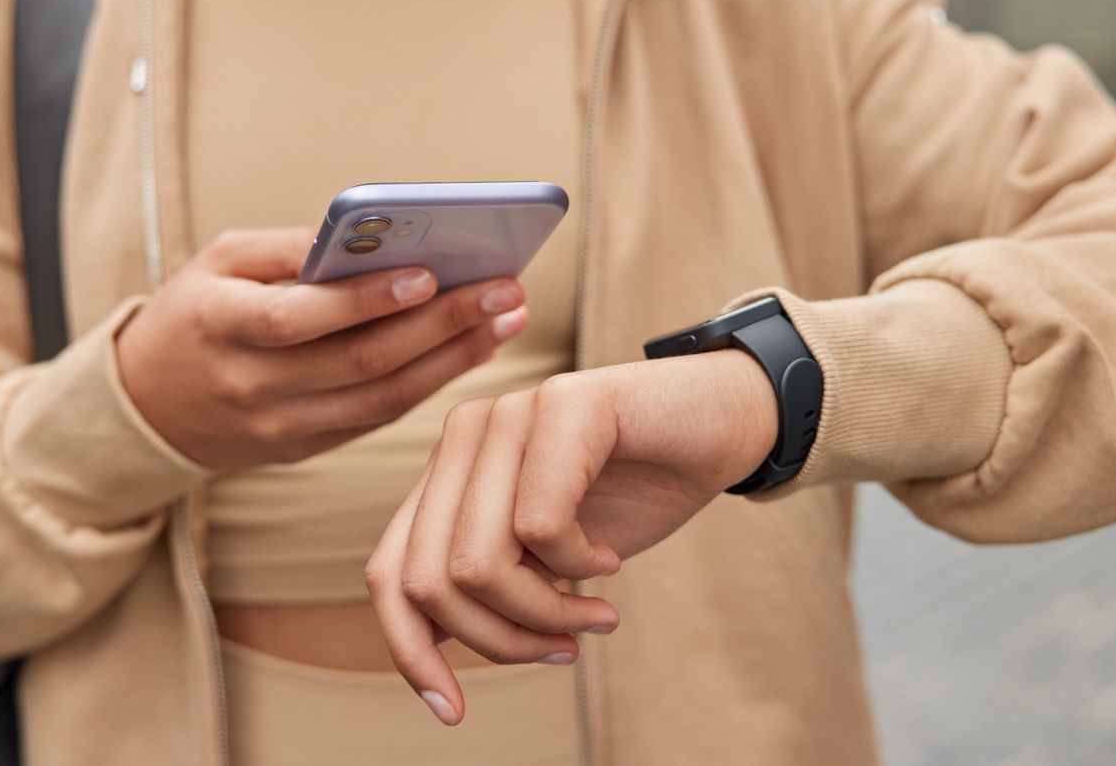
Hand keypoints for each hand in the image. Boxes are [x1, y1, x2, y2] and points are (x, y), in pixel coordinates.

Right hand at [116, 227, 528, 472]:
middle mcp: (252, 386)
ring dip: (453, 359)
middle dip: (442, 325)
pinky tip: (469, 349)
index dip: (365, 300)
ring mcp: (280, 427)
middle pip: (360, 361)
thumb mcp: (218, 262)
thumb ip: (288, 248)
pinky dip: (428, 383)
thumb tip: (370, 233)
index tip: (428, 272)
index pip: (300, 319)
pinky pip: (377, 417)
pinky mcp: (303, 450)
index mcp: (221, 327)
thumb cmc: (193, 314)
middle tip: (504, 291)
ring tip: (506, 319)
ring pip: (382, 398)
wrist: (147, 407)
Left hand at [363, 350, 776, 725]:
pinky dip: (578, 567)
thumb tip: (429, 661)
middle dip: (499, 640)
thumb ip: (488, 588)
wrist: (726, 422)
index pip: (388, 572)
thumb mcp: (546, 559)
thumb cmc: (636, 491)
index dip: (410, 651)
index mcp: (450, 471)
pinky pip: (539, 526)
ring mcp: (508, 413)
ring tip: (595, 612)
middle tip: (565, 647)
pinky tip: (608, 559)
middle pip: (428, 581)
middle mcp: (465, 435)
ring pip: (478, 563)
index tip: (452, 711)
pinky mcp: (562, 403)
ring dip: (544, 613)